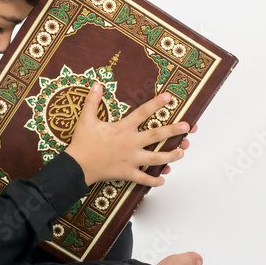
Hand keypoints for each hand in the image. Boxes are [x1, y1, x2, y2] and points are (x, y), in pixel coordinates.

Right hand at [63, 82, 193, 186]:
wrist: (77, 166)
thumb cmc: (82, 142)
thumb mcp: (86, 119)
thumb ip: (92, 101)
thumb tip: (96, 84)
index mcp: (123, 129)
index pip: (142, 113)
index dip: (156, 104)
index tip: (169, 97)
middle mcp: (131, 143)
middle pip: (156, 136)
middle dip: (173, 131)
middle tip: (187, 127)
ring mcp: (131, 159)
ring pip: (155, 159)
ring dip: (170, 156)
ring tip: (182, 152)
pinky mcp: (127, 173)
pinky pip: (143, 179)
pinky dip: (154, 181)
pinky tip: (163, 179)